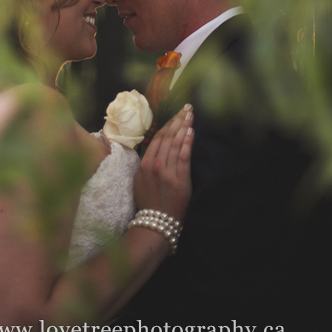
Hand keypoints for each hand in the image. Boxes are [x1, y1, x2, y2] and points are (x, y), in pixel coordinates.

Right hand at [134, 105, 193, 220]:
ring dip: (183, 127)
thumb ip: (147, 163)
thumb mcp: (140, 180)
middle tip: (186, 108)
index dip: (167, 124)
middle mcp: (155, 165)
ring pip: (175, 144)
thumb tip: (157, 147)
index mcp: (144, 164)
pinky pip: (183, 157)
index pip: (157, 138)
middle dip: (177, 120)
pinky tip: (191, 131)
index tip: (175, 114)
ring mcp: (167, 172)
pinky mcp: (179, 179)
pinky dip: (187, 143)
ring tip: (190, 115)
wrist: (155, 223)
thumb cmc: (148, 202)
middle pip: (167, 137)